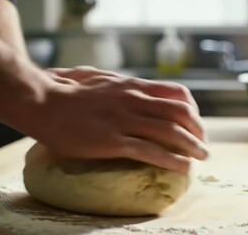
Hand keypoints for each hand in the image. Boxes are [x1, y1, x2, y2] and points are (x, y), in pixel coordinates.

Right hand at [29, 66, 207, 172]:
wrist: (43, 101)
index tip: (196, 123)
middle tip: (203, 144)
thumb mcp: (101, 80)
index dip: (193, 109)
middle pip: (181, 113)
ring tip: (202, 158)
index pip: (177, 93)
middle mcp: (135, 100)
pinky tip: (182, 167)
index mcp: (133, 87)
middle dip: (199, 130)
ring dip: (193, 146)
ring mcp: (125, 120)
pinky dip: (172, 160)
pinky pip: (151, 151)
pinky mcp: (114, 140)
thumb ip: (121, 86)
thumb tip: (132, 90)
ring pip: (171, 132)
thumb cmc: (67, 92)